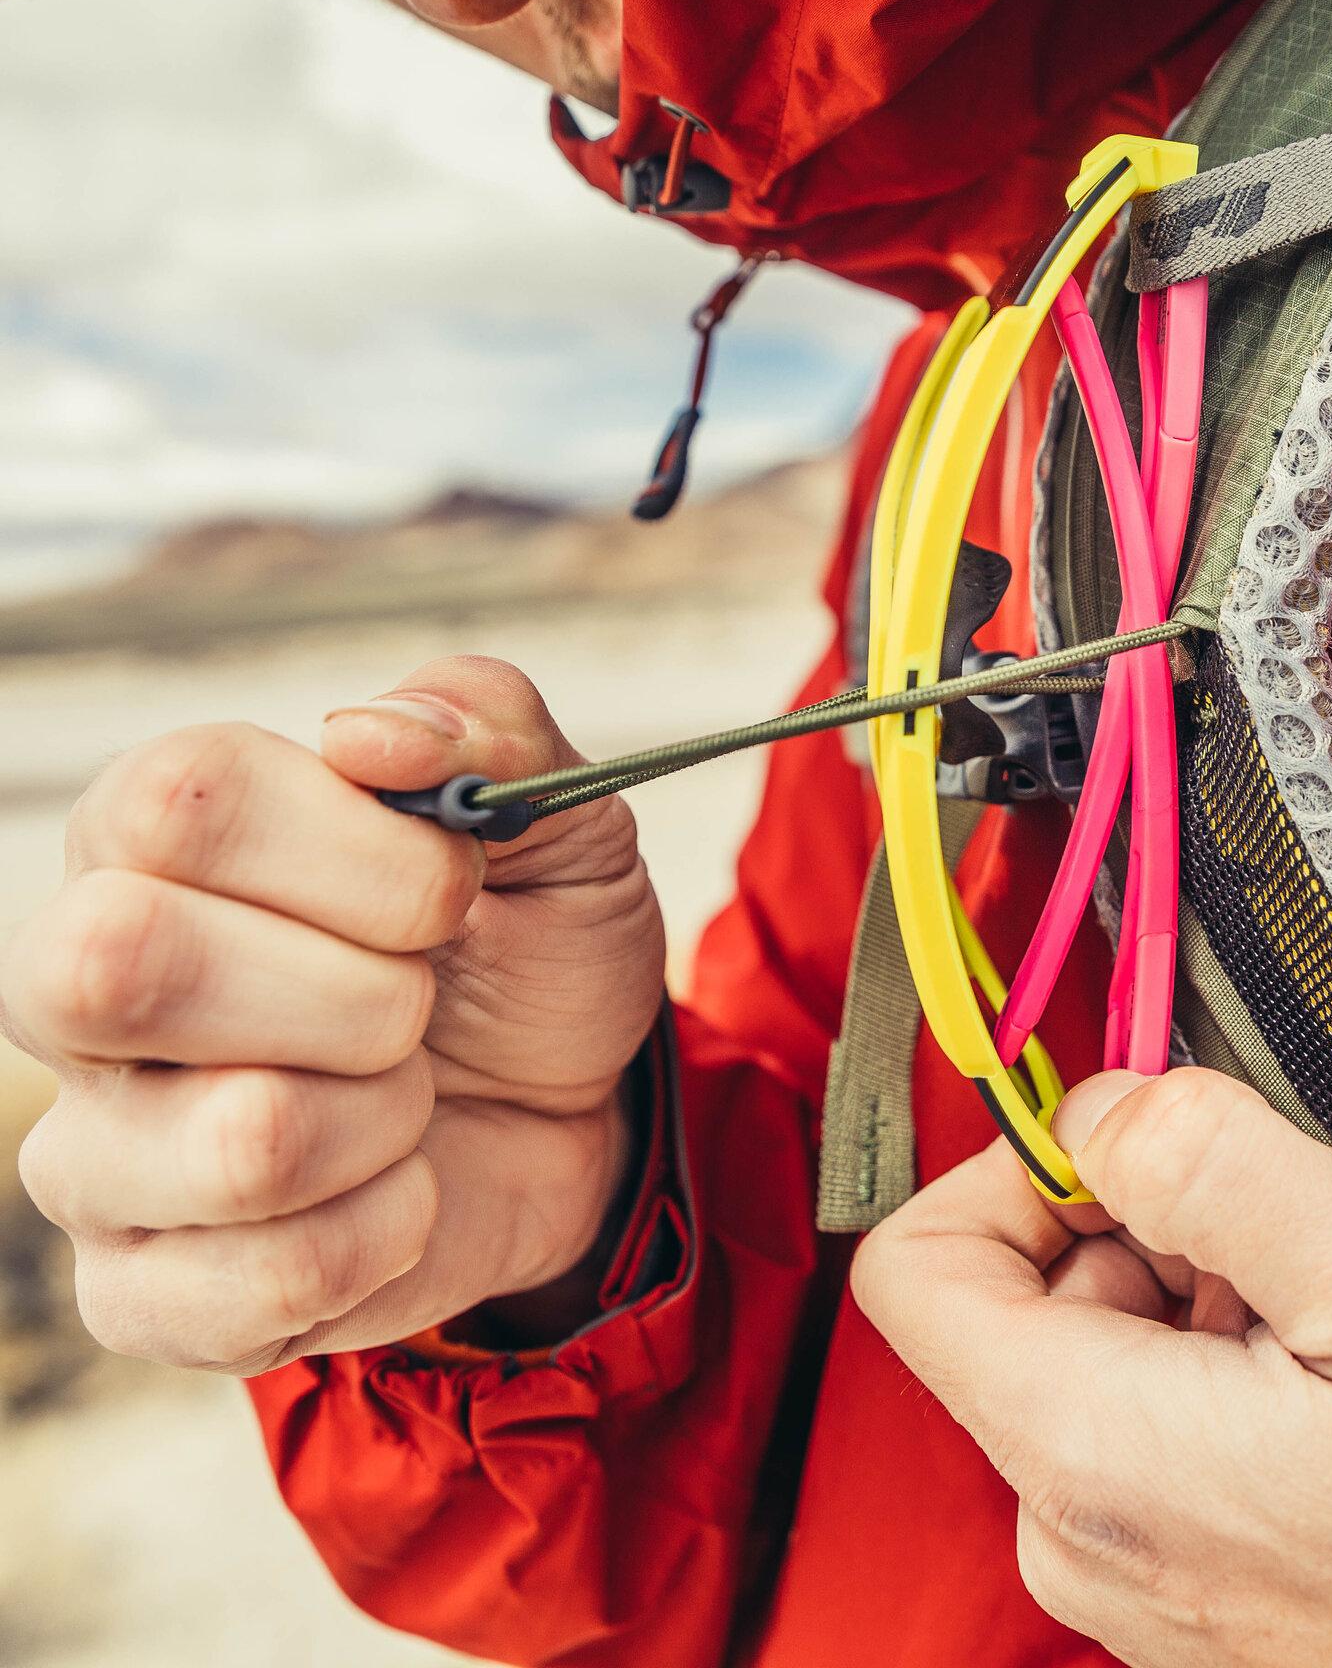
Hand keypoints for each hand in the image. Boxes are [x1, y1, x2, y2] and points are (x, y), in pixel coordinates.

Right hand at [2, 657, 665, 1374]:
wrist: (571, 1110)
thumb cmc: (526, 943)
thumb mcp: (556, 813)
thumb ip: (488, 723)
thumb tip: (370, 734)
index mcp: (158, 836)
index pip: (170, 803)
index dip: (353, 853)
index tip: (454, 887)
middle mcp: (78, 984)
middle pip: (117, 964)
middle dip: (359, 992)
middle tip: (422, 1000)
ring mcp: (95, 1150)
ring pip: (234, 1144)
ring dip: (390, 1118)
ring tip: (409, 1096)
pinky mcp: (141, 1291)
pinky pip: (259, 1285)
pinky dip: (386, 1236)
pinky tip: (398, 1194)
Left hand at [854, 1068, 1331, 1667]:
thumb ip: (1205, 1158)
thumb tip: (1097, 1106)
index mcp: (1098, 1459)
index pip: (919, 1272)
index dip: (1010, 1167)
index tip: (1133, 1144)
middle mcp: (1085, 1540)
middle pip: (1020, 1305)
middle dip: (1140, 1229)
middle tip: (1291, 1239)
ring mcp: (1138, 1583)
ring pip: (1095, 1363)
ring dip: (1197, 1299)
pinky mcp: (1198, 1597)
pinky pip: (1154, 1439)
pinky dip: (1227, 1375)